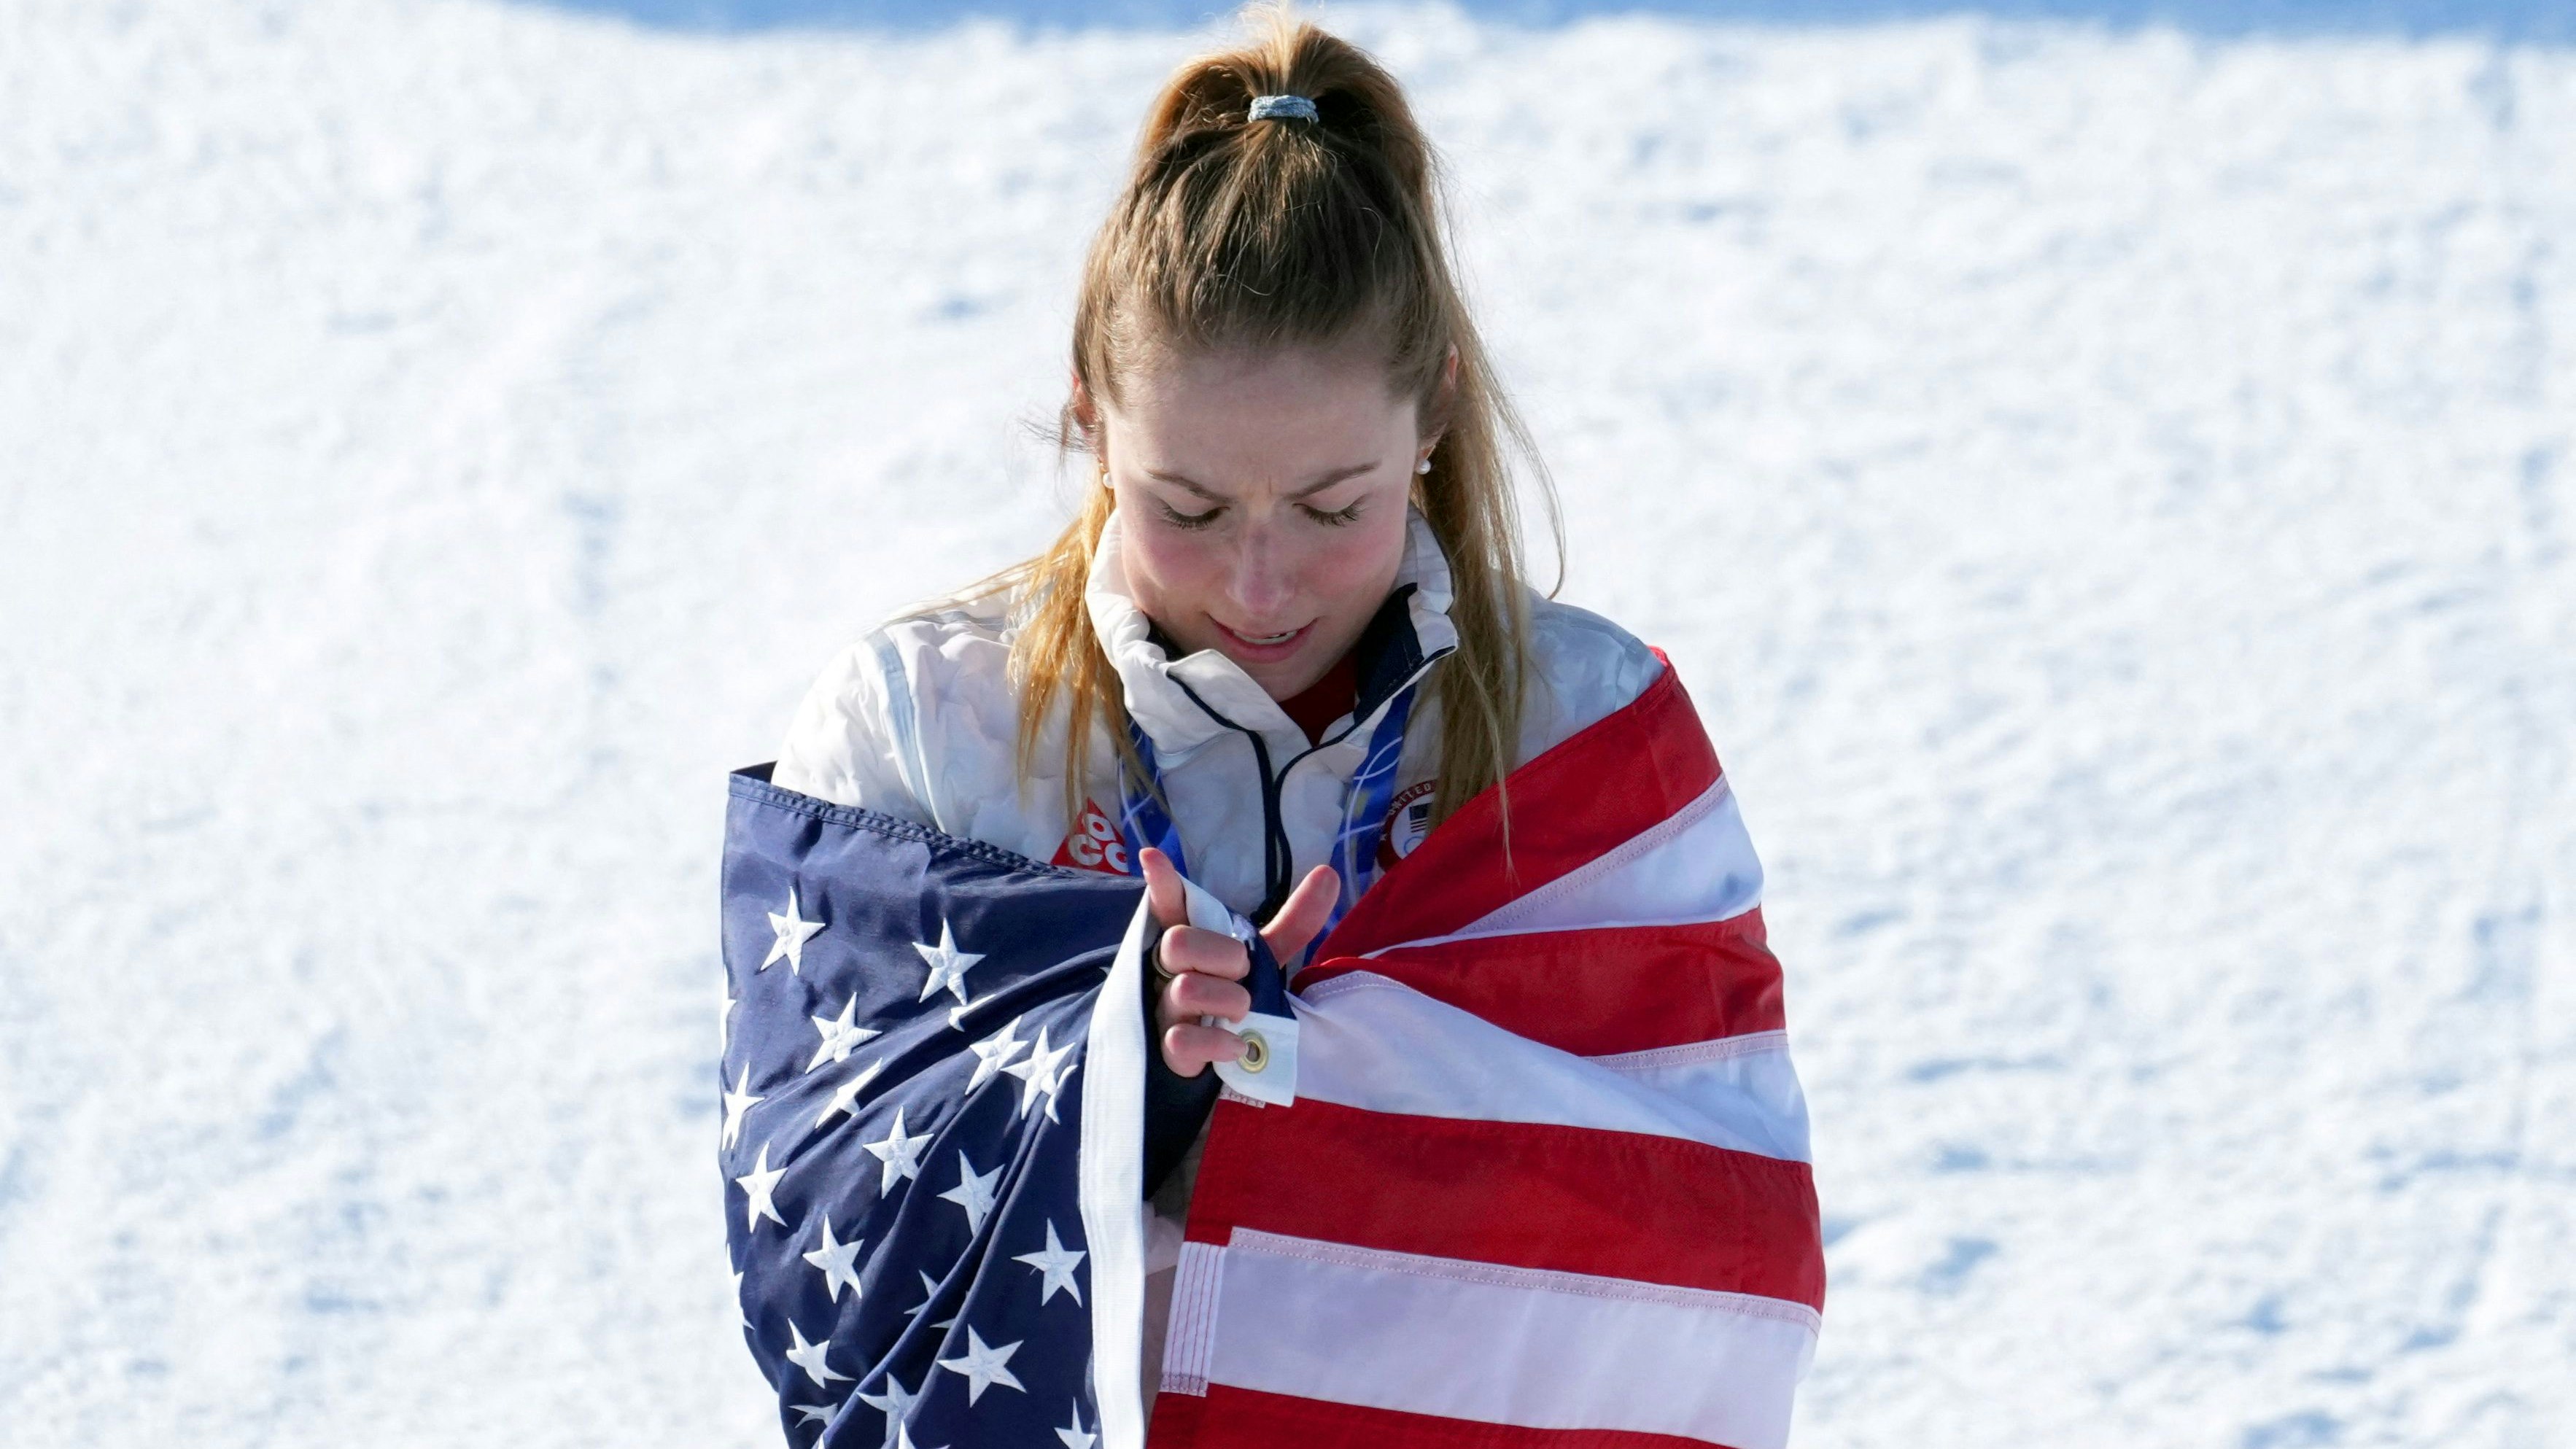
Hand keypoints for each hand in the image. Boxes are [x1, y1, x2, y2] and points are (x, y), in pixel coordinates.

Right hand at [1141, 847, 1336, 1077]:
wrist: (1218, 1063)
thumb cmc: (1233, 1000)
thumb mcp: (1263, 961)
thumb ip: (1292, 923)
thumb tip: (1328, 873)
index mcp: (1189, 944)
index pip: (1168, 907)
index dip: (1162, 884)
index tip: (1153, 856)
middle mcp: (1167, 972)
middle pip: (1178, 943)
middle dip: (1221, 955)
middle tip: (1242, 971)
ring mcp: (1164, 1011)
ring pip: (1186, 990)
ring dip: (1228, 999)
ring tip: (1244, 1012)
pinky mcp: (1167, 1052)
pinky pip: (1182, 1040)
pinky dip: (1218, 1042)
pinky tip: (1237, 1045)